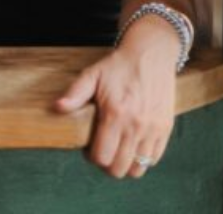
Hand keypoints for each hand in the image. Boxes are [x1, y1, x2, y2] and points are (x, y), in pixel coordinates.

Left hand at [53, 40, 177, 177]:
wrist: (151, 54)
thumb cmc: (119, 66)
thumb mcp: (92, 75)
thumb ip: (75, 93)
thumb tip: (57, 107)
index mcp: (115, 114)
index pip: (102, 157)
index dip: (92, 157)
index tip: (89, 148)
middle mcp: (136, 125)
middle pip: (119, 168)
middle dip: (107, 164)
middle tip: (103, 151)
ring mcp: (153, 129)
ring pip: (138, 168)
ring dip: (125, 164)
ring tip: (118, 150)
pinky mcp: (165, 128)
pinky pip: (154, 158)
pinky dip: (142, 158)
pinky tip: (133, 145)